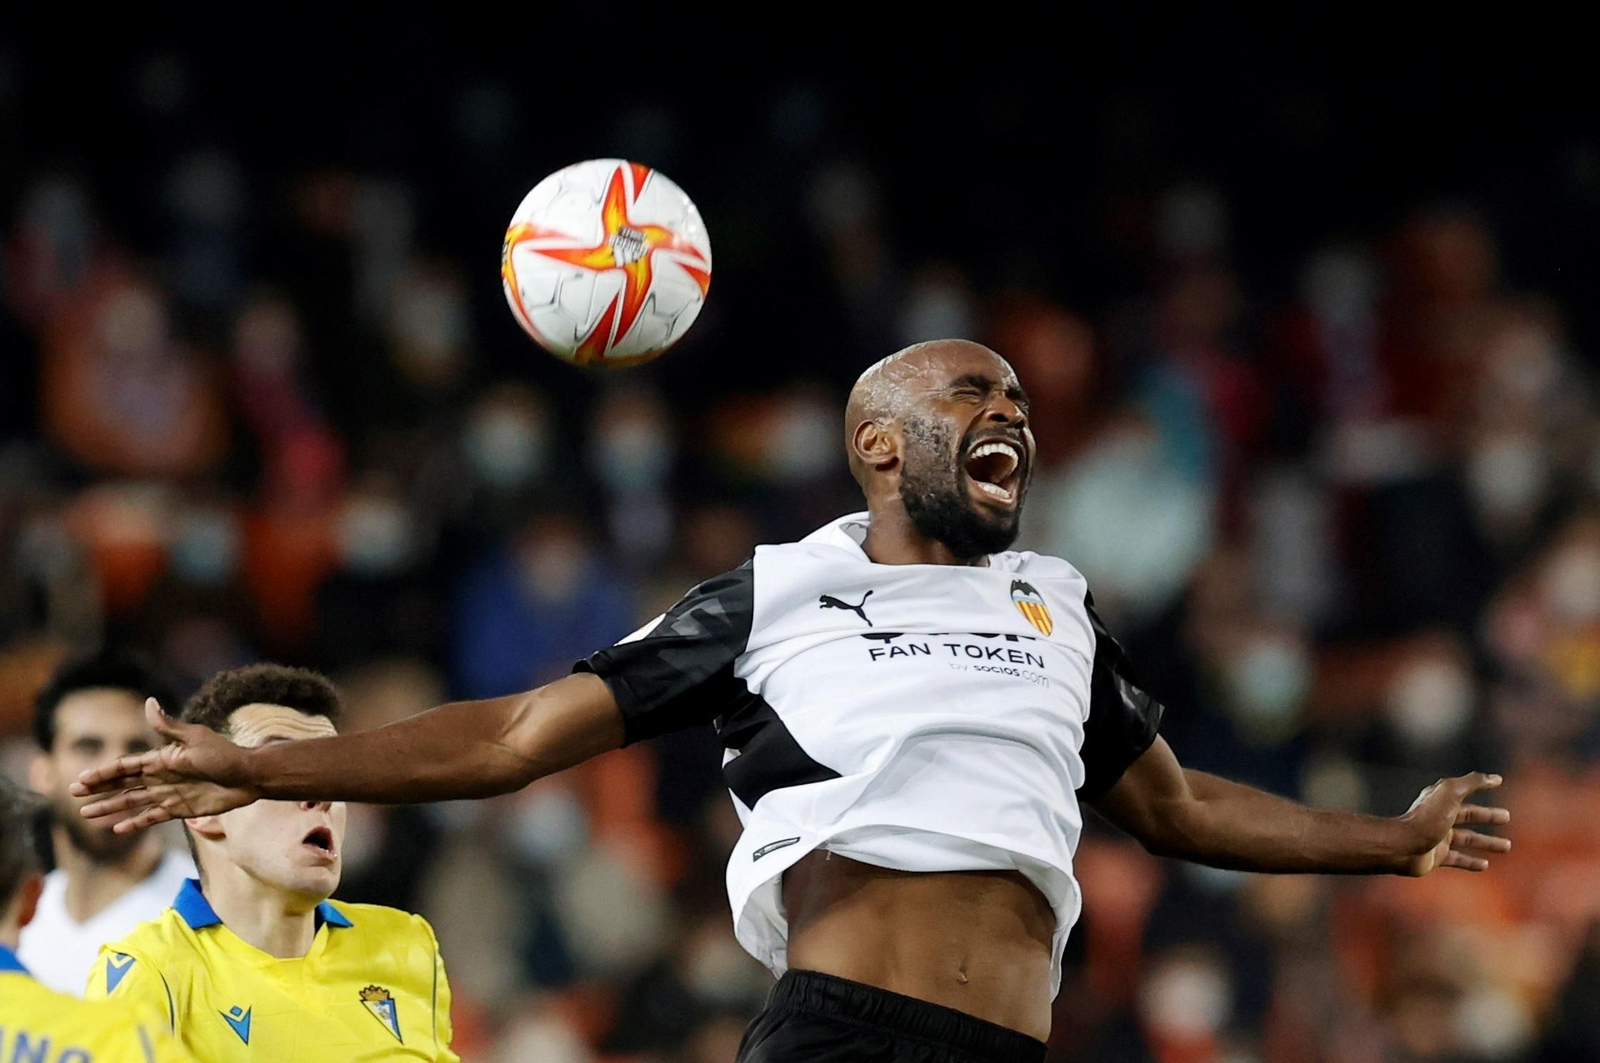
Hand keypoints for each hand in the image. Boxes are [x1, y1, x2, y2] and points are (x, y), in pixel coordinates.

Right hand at [70, 698, 260, 832]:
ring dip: (110, 808)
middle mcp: (161, 778)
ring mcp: (170, 795)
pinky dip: (135, 823)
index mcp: (161, 759)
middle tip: (74, 795)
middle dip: (99, 790)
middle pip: (123, 785)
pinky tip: (117, 829)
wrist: (249, 776)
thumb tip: (149, 701)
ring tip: (86, 814)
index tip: (82, 780)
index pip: (125, 767)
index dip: (103, 773)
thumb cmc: (224, 754)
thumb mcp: (195, 738)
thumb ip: (168, 726)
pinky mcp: (181, 810)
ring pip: (132, 803)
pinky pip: (153, 817)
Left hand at [1395, 772, 1510, 875]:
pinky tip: (1485, 865)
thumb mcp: (1451, 793)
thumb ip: (1472, 783)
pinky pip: (1457, 859)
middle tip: (1507, 817)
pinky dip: (1471, 862)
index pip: (1465, 791)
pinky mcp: (1436, 856)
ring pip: (1467, 839)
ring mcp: (1437, 837)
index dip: (1481, 786)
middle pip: (1468, 815)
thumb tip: (1494, 777)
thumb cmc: (1427, 818)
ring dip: (1487, 842)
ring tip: (1507, 846)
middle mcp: (1438, 816)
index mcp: (1440, 799)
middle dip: (1488, 816)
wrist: (1403, 846)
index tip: (1498, 782)